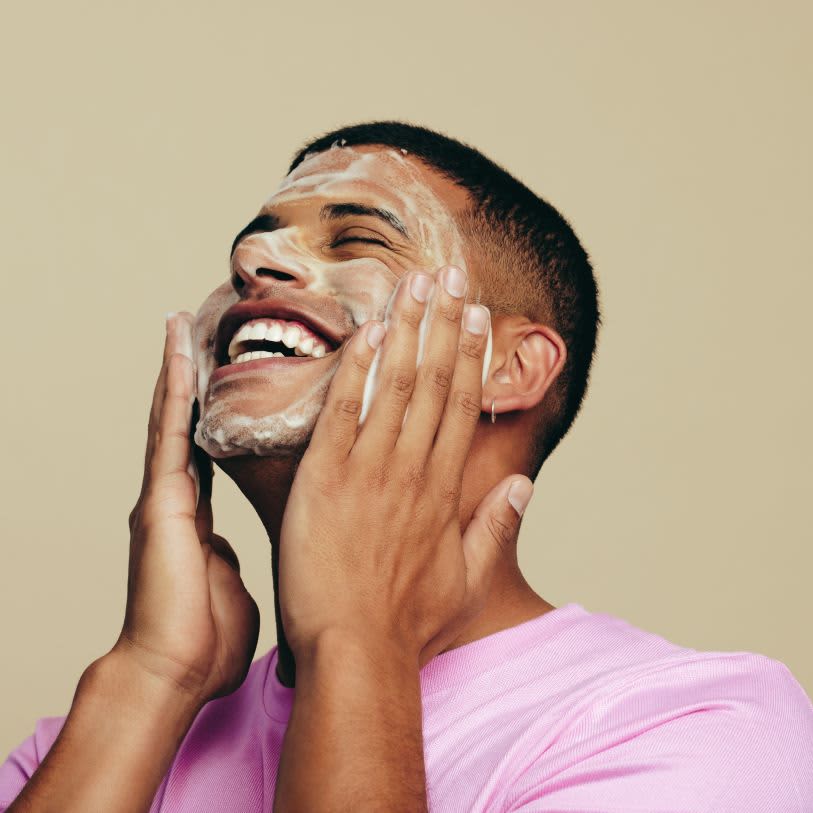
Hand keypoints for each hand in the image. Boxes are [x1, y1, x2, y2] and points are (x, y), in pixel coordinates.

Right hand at [116, 312, 259, 705]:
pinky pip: (170, 432)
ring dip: (178, 369)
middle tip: (197, 329)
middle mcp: (176, 498)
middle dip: (190, 376)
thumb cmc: (202, 639)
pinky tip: (179, 353)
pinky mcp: (161, 501)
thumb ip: (226, 555)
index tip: (223, 378)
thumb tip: (232, 546)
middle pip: (185, 423)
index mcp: (195, 516)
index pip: (206, 449)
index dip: (210, 413)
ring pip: (173, 417)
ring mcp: (165, 496)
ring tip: (181, 324)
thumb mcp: (227, 581)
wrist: (172, 672)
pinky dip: (174, 391)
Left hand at [278, 266, 533, 668]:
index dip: (469, 355)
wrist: (355, 650)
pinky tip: (367, 331)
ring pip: (395, 385)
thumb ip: (497, 527)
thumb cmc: (408, 622)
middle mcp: (411, 469)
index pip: (460, 406)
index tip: (474, 315)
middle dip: (443, 324)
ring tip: (417, 284)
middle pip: (434, 382)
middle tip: (450, 274)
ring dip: (407, 330)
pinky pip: (344, 411)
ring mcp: (369, 470)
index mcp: (443, 490)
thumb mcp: (468, 579)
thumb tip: (524, 485)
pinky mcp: (325, 477)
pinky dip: (356, 369)